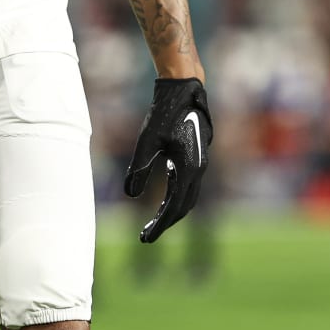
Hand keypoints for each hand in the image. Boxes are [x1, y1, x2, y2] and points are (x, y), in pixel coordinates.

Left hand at [123, 77, 210, 243]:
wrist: (184, 91)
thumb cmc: (164, 113)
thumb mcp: (147, 141)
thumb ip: (139, 168)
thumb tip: (130, 193)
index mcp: (188, 168)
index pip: (173, 207)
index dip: (159, 225)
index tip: (145, 238)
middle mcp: (198, 169)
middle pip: (183, 206)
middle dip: (165, 222)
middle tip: (146, 235)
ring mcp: (199, 163)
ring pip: (187, 196)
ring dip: (170, 210)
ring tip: (152, 221)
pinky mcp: (195, 156)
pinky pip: (187, 183)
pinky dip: (175, 195)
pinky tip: (162, 197)